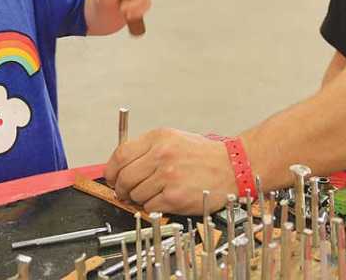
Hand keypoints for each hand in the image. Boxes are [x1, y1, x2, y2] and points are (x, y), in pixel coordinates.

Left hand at [105, 128, 235, 213]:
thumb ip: (148, 149)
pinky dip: (153, 206)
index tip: (112, 177)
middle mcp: (161, 155)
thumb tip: (122, 165)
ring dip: (139, 198)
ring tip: (153, 193)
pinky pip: (149, 206)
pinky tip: (164, 199)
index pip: (120, 154)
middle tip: (126, 192)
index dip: (112, 170)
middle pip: (124, 177)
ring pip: (135, 194)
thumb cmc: (206, 155)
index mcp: (159, 138)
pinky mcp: (174, 197)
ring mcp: (167, 177)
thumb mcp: (174, 139)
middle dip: (122, 188)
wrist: (233, 167)